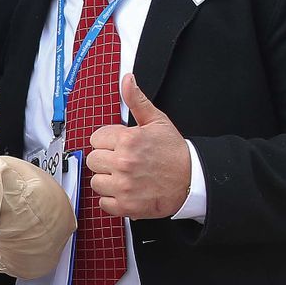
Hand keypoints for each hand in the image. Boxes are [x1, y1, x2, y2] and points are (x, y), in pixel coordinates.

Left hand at [86, 75, 190, 219]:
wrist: (192, 179)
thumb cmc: (174, 151)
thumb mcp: (157, 121)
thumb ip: (137, 100)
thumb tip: (127, 79)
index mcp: (128, 140)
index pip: (96, 139)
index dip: (108, 142)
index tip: (121, 146)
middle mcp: (123, 163)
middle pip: (93, 160)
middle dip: (105, 160)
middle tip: (123, 162)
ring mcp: (124, 186)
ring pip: (96, 182)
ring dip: (108, 181)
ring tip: (126, 177)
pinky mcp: (126, 205)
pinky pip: (103, 203)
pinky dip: (113, 200)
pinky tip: (127, 191)